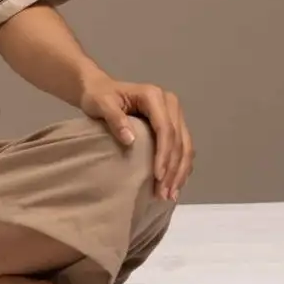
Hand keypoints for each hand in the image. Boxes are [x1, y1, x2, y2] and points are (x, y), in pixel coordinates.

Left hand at [79, 77, 192, 202]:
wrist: (100, 89)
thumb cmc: (98, 96)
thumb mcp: (101, 104)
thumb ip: (114, 119)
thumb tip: (130, 140)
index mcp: (154, 96)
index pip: (165, 128)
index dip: (164, 154)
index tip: (158, 177)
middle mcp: (170, 103)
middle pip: (178, 140)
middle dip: (173, 169)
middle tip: (164, 193)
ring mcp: (174, 113)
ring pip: (185, 146)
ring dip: (180, 171)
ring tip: (170, 194)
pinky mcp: (174, 124)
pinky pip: (183, 147)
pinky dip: (181, 166)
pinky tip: (175, 183)